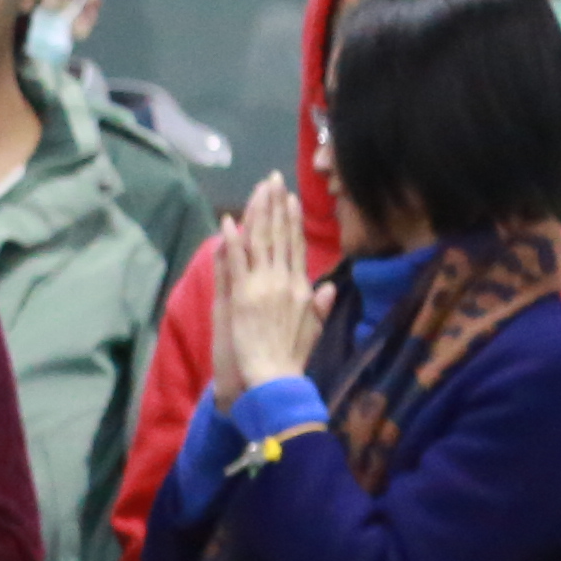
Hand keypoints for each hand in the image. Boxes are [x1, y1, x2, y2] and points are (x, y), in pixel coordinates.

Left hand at [215, 176, 321, 394]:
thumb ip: (320, 306)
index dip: (292, 222)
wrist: (275, 380)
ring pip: (261, 242)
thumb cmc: (291, 361)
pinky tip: (230, 221)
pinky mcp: (243, 297)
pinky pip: (237, 263)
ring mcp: (264, 287)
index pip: (296, 247)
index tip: (290, 200)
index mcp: (302, 289)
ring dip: (258, 213)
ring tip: (257, 189)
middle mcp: (285, 282)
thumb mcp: (313, 331)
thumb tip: (330, 286)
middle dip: (276, 206)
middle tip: (273, 180)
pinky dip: (234, 241)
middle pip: (280, 236)